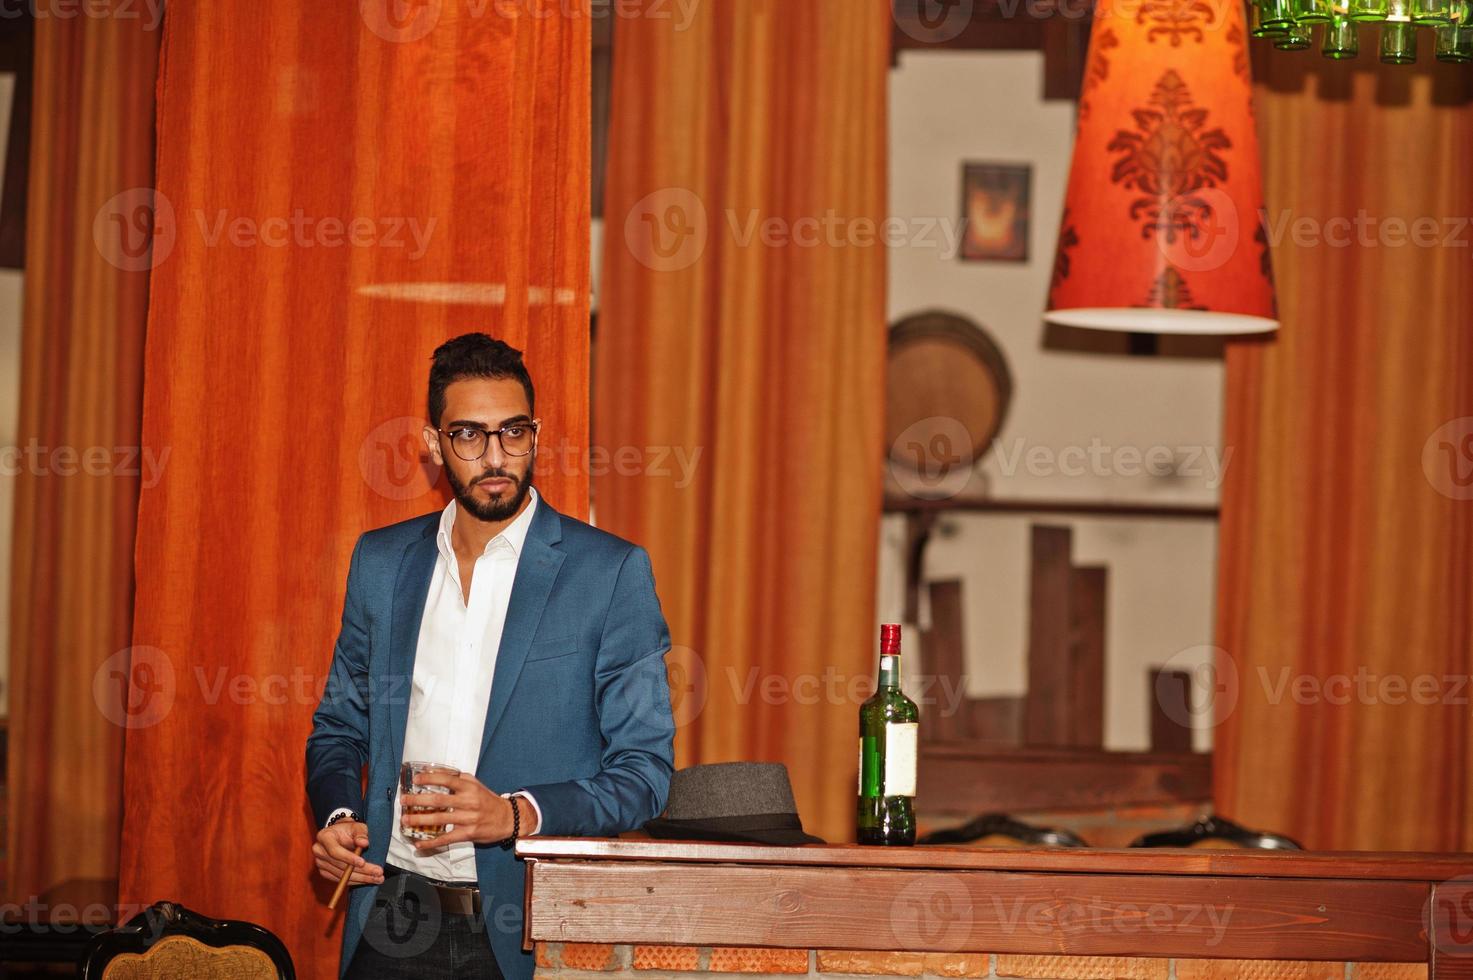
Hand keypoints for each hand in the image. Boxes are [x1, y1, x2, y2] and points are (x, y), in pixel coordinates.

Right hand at [313, 821, 383, 885]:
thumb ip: (361, 833)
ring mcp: (321, 863)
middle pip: (340, 865)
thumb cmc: (349, 830)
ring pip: (341, 875)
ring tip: (377, 878)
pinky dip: (355, 881)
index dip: (348, 858)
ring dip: (361, 878)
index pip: (335, 850)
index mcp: (324, 837)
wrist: (341, 835)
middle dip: (361, 870)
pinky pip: (340, 879)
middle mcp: (320, 851)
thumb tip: (363, 843)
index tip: (363, 862)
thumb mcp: (357, 826)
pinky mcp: (325, 872)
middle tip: (377, 872)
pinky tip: (368, 880)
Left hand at [402, 773, 536, 848]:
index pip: (447, 780)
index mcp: (469, 787)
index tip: (415, 779)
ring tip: (405, 821)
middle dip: (418, 801)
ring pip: (440, 819)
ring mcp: (468, 819)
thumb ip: (457, 779)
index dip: (430, 778)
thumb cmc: (487, 800)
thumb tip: (434, 773)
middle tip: (404, 801)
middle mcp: (468, 801)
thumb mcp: (475, 785)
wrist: (507, 818)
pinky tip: (419, 844)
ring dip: (420, 820)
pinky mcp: (468, 834)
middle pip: (439, 800)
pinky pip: (446, 839)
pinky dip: (431, 842)